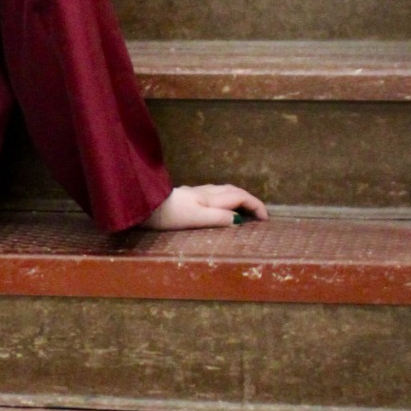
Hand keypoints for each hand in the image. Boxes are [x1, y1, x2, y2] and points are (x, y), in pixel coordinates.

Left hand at [145, 183, 267, 229]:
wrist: (144, 205)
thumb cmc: (168, 215)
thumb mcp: (195, 219)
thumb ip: (218, 218)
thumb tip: (238, 220)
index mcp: (210, 197)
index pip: (241, 197)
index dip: (256, 206)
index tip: (265, 219)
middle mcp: (206, 192)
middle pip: (234, 191)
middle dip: (250, 200)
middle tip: (259, 215)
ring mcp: (196, 193)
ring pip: (224, 191)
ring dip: (239, 198)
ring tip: (245, 210)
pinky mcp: (188, 196)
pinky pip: (215, 194)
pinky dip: (226, 199)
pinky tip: (221, 206)